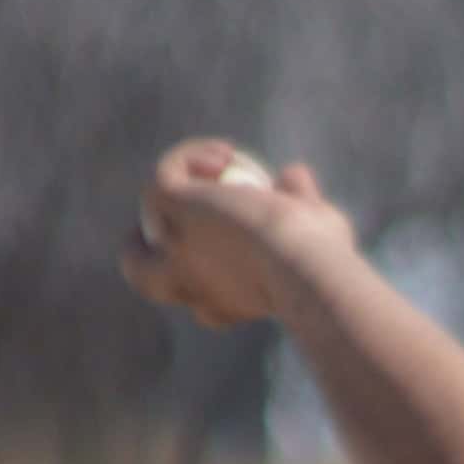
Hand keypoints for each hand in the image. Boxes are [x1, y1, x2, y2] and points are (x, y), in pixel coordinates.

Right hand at [122, 139, 346, 329]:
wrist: (303, 268)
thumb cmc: (322, 265)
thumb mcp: (315, 234)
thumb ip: (300, 204)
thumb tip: (292, 173)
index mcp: (220, 307)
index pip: (192, 291)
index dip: (200, 263)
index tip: (231, 229)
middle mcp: (187, 287)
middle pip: (141, 270)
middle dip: (151, 237)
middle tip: (191, 198)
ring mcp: (173, 250)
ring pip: (150, 210)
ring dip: (184, 177)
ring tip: (228, 160)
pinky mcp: (172, 211)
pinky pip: (164, 175)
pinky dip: (189, 156)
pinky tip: (227, 155)